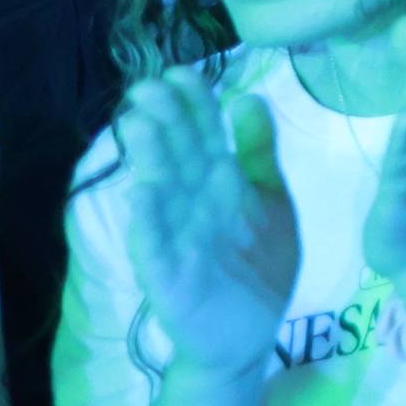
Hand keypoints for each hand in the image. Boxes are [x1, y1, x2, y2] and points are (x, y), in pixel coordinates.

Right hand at [115, 69, 300, 378]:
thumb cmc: (255, 262)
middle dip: (165, 121)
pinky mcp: (171, 278)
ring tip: (138, 123)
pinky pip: (157, 247)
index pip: (202, 134)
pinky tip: (142, 194)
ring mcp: (179, 240)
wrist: (246, 334)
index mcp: (218, 186)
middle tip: (147, 87)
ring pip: (164, 193)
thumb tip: (249, 96)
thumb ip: (257, 150)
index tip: (180, 72)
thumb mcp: (267, 198)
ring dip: (151, 159)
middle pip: (179, 157)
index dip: (192, 104)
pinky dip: (151, 222)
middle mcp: (194, 206)